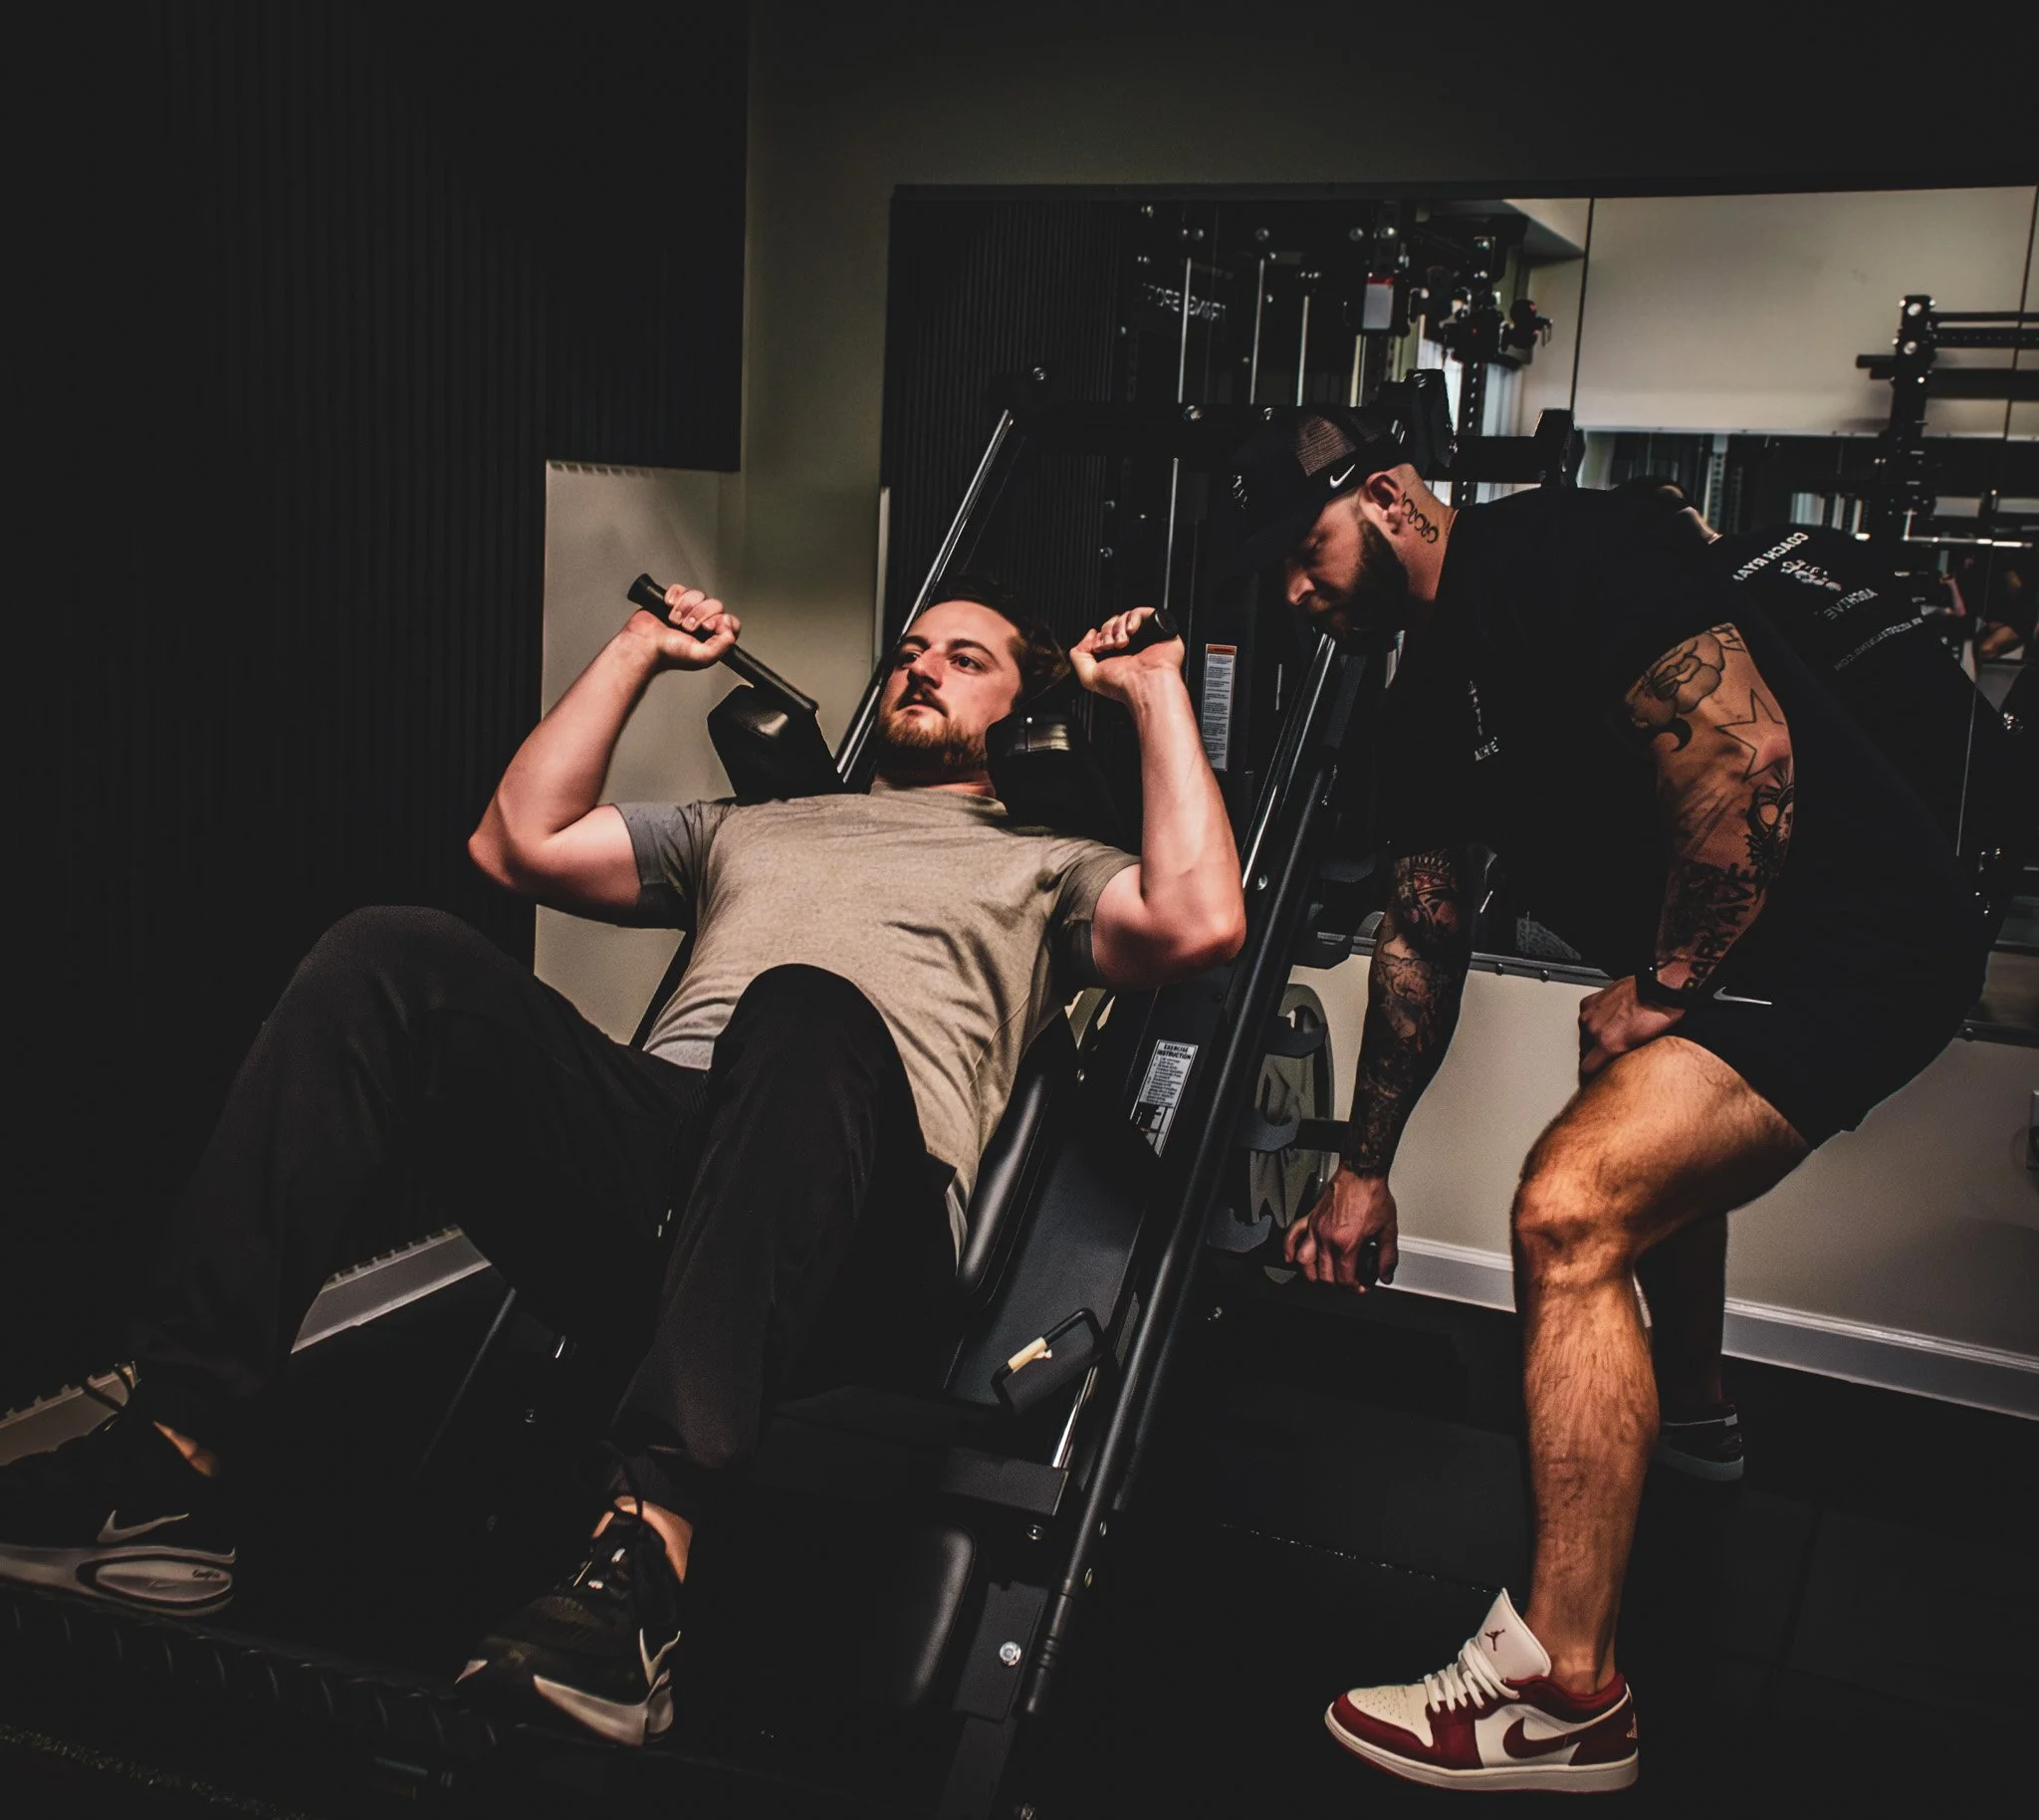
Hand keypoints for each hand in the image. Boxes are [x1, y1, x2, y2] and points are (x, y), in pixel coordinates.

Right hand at [627, 585, 740, 670]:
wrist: (643, 644)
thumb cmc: (667, 654)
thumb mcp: (703, 657)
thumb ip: (723, 645)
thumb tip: (730, 628)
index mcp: (712, 638)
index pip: (730, 622)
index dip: (722, 621)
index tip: (709, 626)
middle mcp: (702, 624)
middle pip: (715, 605)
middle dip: (700, 615)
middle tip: (688, 627)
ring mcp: (688, 611)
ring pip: (698, 595)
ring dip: (685, 607)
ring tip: (675, 620)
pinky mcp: (673, 601)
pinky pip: (681, 589)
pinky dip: (674, 596)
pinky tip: (668, 607)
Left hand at [1069, 607, 1183, 705]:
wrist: (1145, 684)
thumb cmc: (1123, 685)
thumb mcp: (1088, 676)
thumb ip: (1078, 657)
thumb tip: (1088, 636)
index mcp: (1118, 656)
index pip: (1105, 634)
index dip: (1099, 637)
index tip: (1098, 647)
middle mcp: (1133, 646)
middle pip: (1114, 624)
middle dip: (1107, 632)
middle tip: (1109, 646)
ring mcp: (1146, 637)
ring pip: (1126, 617)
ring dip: (1118, 627)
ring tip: (1122, 643)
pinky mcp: (1160, 630)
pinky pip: (1144, 612)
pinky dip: (1133, 618)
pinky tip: (1132, 631)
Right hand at [1284, 1167, 1398, 1291]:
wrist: (1362, 1174)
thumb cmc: (1373, 1197)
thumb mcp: (1388, 1230)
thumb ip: (1387, 1257)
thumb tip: (1386, 1275)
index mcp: (1348, 1243)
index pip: (1344, 1278)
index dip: (1353, 1287)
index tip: (1359, 1287)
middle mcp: (1328, 1238)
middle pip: (1324, 1275)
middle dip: (1336, 1285)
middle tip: (1346, 1283)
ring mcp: (1316, 1229)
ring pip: (1305, 1262)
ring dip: (1312, 1274)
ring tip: (1322, 1277)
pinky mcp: (1310, 1218)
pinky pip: (1292, 1236)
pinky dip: (1288, 1249)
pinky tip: (1290, 1258)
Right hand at [1577, 975, 1683, 1080]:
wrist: (1659, 990)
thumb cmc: (1658, 1015)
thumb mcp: (1644, 1047)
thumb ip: (1623, 1057)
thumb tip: (1617, 1064)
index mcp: (1608, 1044)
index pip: (1587, 1068)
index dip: (1595, 1071)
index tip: (1600, 1070)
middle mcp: (1595, 1029)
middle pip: (1585, 1051)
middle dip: (1596, 1051)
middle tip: (1612, 1047)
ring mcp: (1590, 1014)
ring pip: (1584, 1034)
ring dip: (1595, 1034)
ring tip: (1613, 1029)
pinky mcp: (1590, 1001)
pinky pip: (1586, 1017)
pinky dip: (1595, 1018)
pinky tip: (1609, 1016)